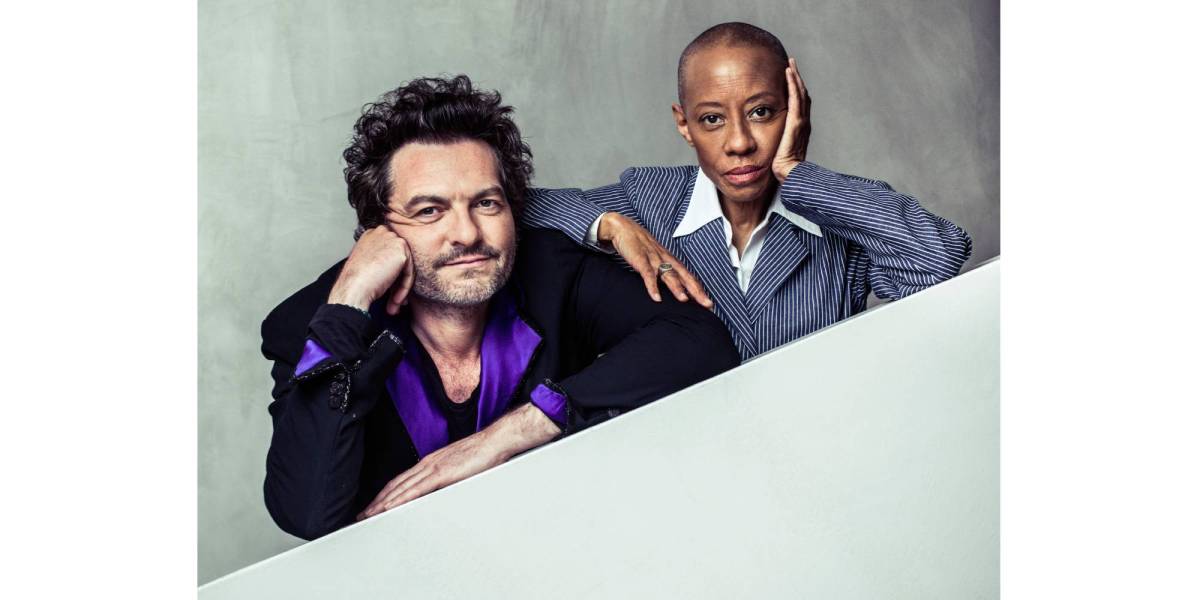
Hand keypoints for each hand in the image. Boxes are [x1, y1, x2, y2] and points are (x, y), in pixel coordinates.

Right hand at [328, 225, 415, 314]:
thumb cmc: (356, 281)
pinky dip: (405, 288)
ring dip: (401, 288)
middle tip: (393, 301)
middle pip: (399, 260)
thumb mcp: (367, 264)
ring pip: (406, 267)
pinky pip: (410, 272)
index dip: (390, 274)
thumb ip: (382, 260)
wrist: (353, 288)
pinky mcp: (401, 249)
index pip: (390, 254)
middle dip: (397, 283)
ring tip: (393, 304)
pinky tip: (395, 300)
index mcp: (372, 235)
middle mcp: (382, 232)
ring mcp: (392, 239)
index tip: (388, 290)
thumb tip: (396, 271)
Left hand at [356, 430, 505, 518]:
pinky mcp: (441, 473)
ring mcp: (433, 467)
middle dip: (377, 501)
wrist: (494, 441)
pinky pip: (416, 489)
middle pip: (395, 485)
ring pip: (401, 488)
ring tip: (370, 515)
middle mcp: (427, 463)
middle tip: (363, 515)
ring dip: (383, 503)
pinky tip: (391, 508)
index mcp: (430, 462)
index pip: (401, 480)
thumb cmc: (482, 454)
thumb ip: (446, 480)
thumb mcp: (459, 468)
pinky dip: (400, 499)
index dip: (385, 494)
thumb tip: (439, 493)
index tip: (375, 505)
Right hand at [598, 213, 712, 307]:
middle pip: (684, 276)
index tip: (709, 303)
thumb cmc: (639, 245)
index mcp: (670, 260)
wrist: (623, 228)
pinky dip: (652, 286)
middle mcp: (665, 259)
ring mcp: (653, 258)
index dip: (699, 289)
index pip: (688, 276)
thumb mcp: (654, 258)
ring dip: (677, 287)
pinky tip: (656, 298)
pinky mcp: (640, 259)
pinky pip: (647, 274)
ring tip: (684, 300)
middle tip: (707, 304)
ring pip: (668, 274)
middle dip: (696, 290)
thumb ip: (662, 271)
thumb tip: (671, 287)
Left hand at [771, 57, 812, 182]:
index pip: (798, 103)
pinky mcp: (796, 123)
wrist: (791, 175)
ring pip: (800, 93)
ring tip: (790, 64)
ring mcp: (801, 121)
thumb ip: (773, 141)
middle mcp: (803, 122)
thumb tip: (761, 140)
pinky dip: (793, 84)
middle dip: (796, 79)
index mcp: (799, 128)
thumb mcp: (777, 150)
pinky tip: (788, 73)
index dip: (795, 89)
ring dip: (795, 77)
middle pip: (802, 94)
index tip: (788, 77)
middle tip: (791, 64)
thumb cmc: (782, 168)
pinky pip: (796, 99)